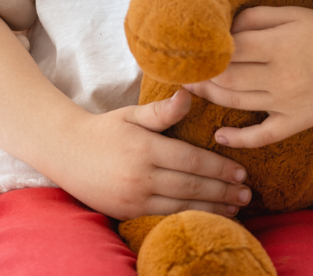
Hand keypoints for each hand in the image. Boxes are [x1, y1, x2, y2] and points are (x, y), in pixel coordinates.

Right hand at [42, 90, 252, 220]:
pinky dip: (189, 218)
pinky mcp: (128, 213)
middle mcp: (140, 176)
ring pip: (182, 207)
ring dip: (212, 209)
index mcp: (144, 148)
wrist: (65, 153)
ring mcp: (134, 198)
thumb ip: (162, 112)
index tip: (241, 171)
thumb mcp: (131, 115)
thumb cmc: (104, 130)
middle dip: (223, 191)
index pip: (191, 160)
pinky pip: (165, 218)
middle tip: (247, 194)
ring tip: (236, 209)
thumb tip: (188, 94)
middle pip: (191, 186)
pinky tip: (206, 218)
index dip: (219, 168)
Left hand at [182, 5, 312, 148]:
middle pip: (227, 78)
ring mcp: (288, 102)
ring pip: (237, 103)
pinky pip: (264, 135)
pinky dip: (239, 139)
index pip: (229, 49)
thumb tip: (223, 29)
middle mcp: (282, 75)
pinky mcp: (297, 122)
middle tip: (180, 70)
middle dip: (199, 75)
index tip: (187, 48)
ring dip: (210, 97)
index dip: (205, 50)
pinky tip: (219, 135)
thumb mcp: (292, 14)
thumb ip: (254, 18)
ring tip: (192, 90)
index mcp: (279, 44)